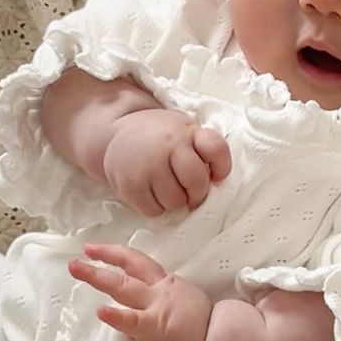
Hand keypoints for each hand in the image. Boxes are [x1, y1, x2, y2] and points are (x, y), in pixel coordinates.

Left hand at [70, 243, 212, 340]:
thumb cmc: (203, 335)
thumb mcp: (186, 309)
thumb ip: (163, 305)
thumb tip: (144, 310)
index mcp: (168, 286)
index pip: (139, 263)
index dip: (115, 253)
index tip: (95, 249)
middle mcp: (162, 291)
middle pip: (128, 269)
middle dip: (101, 259)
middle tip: (78, 256)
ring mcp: (159, 308)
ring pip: (124, 286)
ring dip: (98, 276)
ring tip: (77, 269)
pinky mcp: (158, 330)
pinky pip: (134, 322)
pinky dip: (117, 316)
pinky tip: (102, 312)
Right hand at [101, 109, 230, 216]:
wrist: (118, 131)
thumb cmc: (161, 137)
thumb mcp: (185, 132)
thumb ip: (203, 152)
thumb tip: (216, 184)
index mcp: (187, 133)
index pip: (215, 148)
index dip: (222, 167)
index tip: (217, 177)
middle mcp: (167, 146)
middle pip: (196, 181)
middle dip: (197, 192)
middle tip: (189, 190)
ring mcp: (146, 166)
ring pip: (174, 201)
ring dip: (174, 200)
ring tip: (166, 187)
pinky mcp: (129, 185)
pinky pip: (153, 210)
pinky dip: (155, 206)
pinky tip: (151, 191)